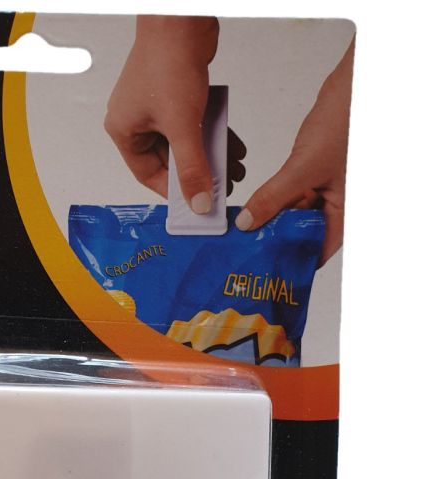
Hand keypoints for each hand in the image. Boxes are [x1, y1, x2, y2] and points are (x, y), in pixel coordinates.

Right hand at [104, 16, 220, 212]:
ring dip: (209, 155)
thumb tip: (198, 202)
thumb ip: (192, 168)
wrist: (180, 17)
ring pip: (183, 142)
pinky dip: (211, 133)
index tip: (197, 205)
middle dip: (198, 173)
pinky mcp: (173, 92)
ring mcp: (155, 105)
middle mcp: (135, 119)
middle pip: (168, 159)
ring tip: (234, 168)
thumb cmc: (168, 62)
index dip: (174, 191)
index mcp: (124, 131)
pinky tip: (232, 144)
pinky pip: (192, 123)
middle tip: (222, 188)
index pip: (148, 174)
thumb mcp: (182, 126)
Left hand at [235, 41, 354, 265]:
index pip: (321, 249)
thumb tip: (247, 223)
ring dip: (273, 221)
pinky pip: (292, 195)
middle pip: (305, 233)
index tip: (269, 274)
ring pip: (296, 214)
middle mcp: (338, 203)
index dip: (296, 263)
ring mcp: (326, 188)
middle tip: (248, 256)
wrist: (353, 84)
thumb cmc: (345, 122)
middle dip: (278, 242)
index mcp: (347, 210)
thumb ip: (273, 197)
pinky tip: (253, 209)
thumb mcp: (303, 168)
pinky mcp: (314, 173)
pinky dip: (275, 202)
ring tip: (245, 236)